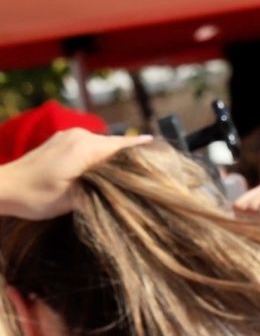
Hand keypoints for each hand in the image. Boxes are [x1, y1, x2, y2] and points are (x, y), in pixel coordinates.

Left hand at [0, 128, 151, 218]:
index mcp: (85, 147)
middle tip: (154, 177)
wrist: (2, 187)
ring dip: (117, 159)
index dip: (147, 155)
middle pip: (118, 145)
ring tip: (133, 176)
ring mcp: (70, 136)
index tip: (167, 163)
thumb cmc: (34, 196)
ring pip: (106, 146)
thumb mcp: (74, 199)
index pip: (126, 147)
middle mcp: (80, 136)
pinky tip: (107, 171)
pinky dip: (103, 156)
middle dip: (134, 159)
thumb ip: (104, 190)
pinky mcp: (62, 141)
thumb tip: (131, 190)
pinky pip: (92, 146)